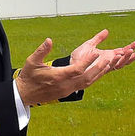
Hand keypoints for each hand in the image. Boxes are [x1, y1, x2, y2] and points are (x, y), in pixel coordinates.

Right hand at [15, 30, 134, 105]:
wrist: (25, 94)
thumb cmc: (28, 76)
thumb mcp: (31, 61)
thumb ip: (41, 50)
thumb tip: (49, 40)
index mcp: (58, 77)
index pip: (77, 69)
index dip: (88, 61)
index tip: (96, 51)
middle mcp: (65, 85)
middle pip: (87, 77)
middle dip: (99, 67)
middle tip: (109, 58)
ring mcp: (67, 90)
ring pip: (88, 83)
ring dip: (98, 73)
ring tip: (108, 63)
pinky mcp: (68, 93)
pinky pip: (84, 85)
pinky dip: (93, 78)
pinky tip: (98, 71)